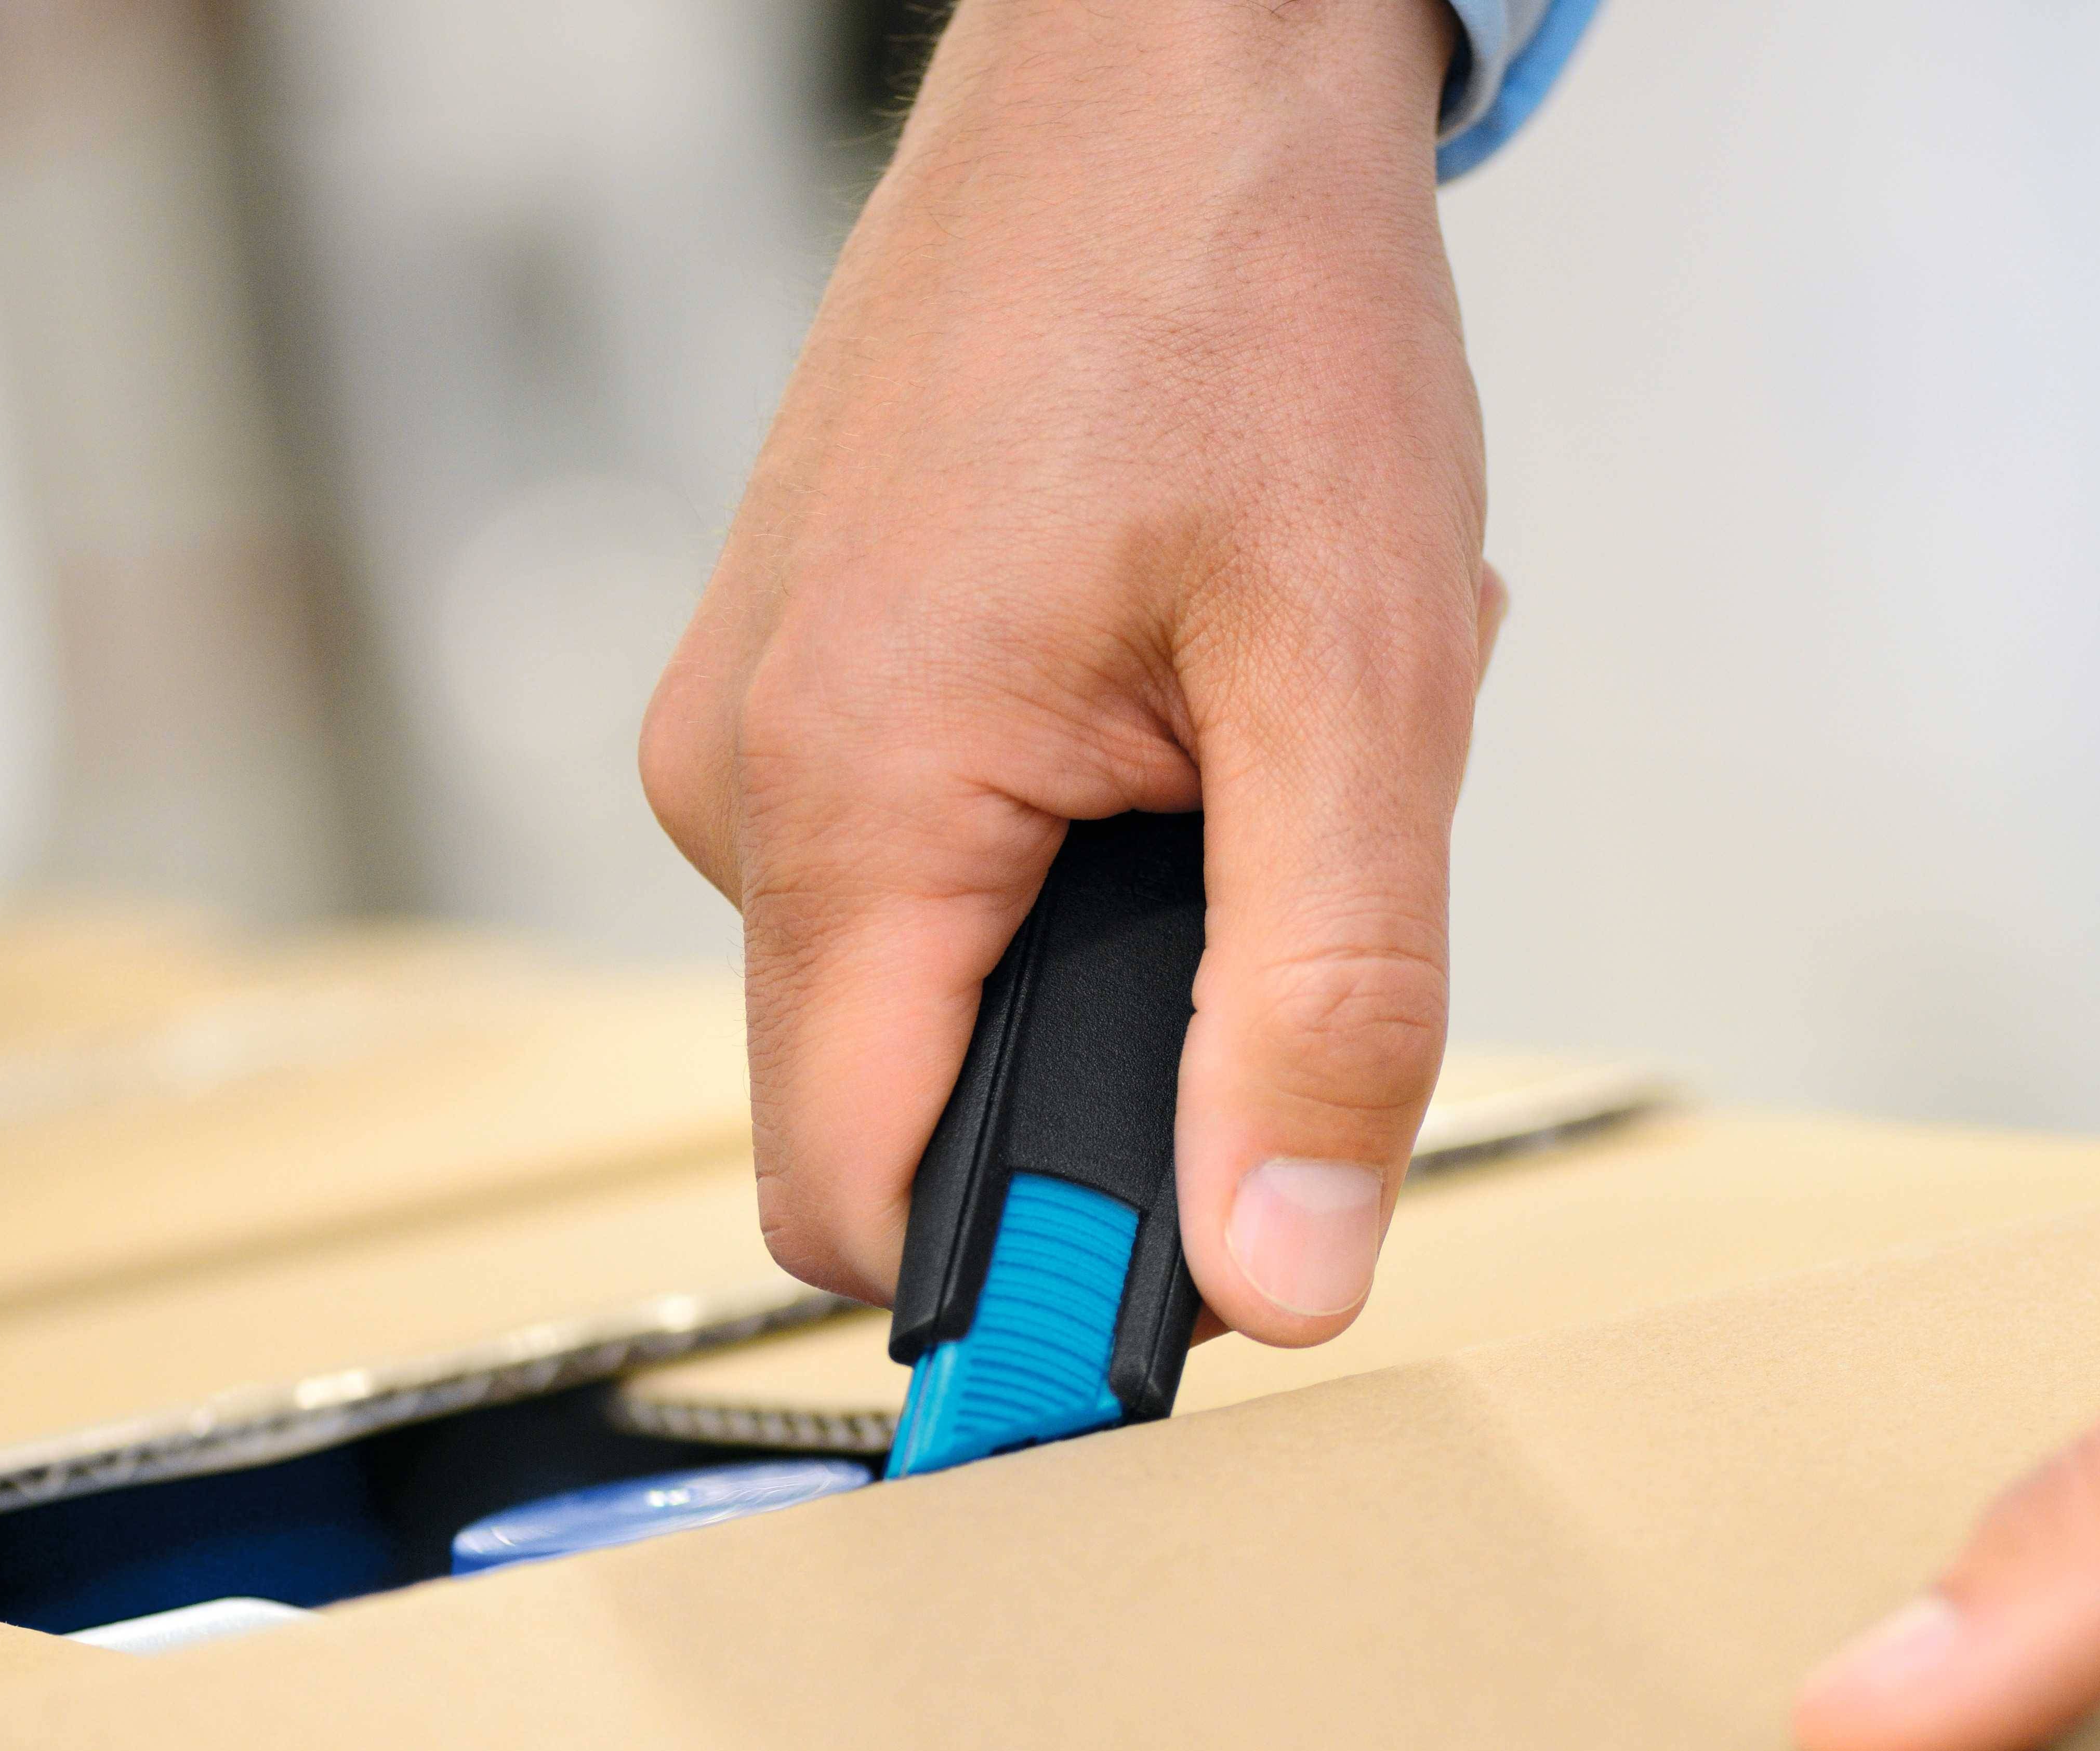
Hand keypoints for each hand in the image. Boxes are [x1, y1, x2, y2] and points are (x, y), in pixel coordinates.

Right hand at [642, 0, 1497, 1339]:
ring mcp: (762, 728)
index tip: (1209, 1260)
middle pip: (919, 1105)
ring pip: (957, 980)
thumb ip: (1325, 1006)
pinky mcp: (813, 688)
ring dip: (1145, 912)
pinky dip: (1108, 818)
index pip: (862, 1208)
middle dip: (1141, 1044)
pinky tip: (1193, 670)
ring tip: (1250, 713)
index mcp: (843, 797)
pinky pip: (951, 863)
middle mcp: (744, 778)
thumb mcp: (1356, 681)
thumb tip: (1286, 1277)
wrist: (1167, 66)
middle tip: (1287, 838)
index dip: (1036, 1281)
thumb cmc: (1245, 299)